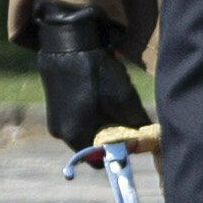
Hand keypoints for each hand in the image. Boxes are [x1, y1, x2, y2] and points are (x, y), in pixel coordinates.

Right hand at [25, 0, 149, 156]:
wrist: (68, 42)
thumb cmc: (96, 73)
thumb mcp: (124, 100)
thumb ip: (137, 124)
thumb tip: (149, 135)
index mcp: (76, 136)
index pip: (100, 160)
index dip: (118, 150)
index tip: (130, 136)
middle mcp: (61, 133)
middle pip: (92, 144)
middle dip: (110, 133)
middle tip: (122, 114)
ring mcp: (54, 118)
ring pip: (85, 129)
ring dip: (100, 120)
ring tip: (108, 98)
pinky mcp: (53, 105)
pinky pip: (75, 116)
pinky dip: (89, 110)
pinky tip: (96, 91)